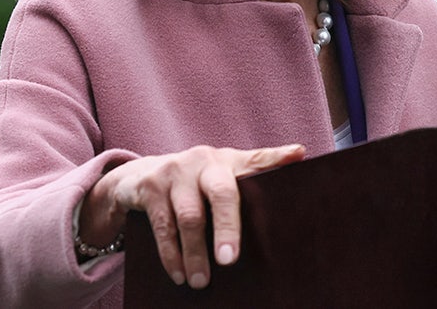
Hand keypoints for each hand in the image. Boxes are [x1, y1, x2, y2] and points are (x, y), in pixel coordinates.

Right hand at [78, 143, 305, 288]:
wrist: (138, 176)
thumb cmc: (193, 184)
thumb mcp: (220, 178)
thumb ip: (249, 184)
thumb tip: (291, 176)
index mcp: (228, 160)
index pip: (257, 159)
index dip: (278, 156)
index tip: (298, 155)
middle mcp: (204, 160)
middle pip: (222, 193)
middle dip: (228, 228)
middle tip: (229, 261)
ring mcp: (175, 172)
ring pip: (190, 217)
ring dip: (195, 254)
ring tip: (201, 281)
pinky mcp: (150, 187)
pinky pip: (162, 227)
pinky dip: (171, 255)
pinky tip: (179, 274)